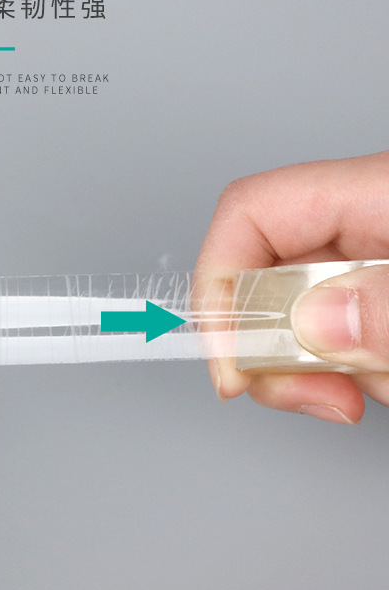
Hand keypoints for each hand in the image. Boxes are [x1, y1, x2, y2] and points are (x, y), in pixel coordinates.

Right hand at [194, 150, 388, 424]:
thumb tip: (313, 323)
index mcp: (379, 194)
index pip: (250, 213)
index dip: (217, 284)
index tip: (228, 363)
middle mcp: (367, 225)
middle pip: (263, 277)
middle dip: (274, 349)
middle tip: (314, 395)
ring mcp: (375, 265)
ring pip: (300, 320)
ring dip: (324, 371)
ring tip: (381, 385)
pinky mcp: (383, 301)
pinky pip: (341, 340)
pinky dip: (354, 373)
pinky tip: (387, 378)